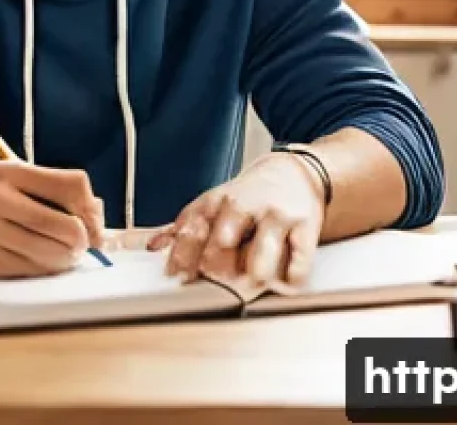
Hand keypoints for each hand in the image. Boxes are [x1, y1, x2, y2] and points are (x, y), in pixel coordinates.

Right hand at [0, 161, 104, 278]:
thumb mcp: (11, 182)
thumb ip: (53, 190)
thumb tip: (97, 214)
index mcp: (10, 172)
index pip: (72, 185)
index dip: (90, 210)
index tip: (93, 224)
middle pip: (67, 226)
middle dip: (82, 243)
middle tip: (81, 247)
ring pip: (51, 255)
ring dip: (65, 261)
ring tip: (61, 256)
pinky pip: (30, 272)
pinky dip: (43, 271)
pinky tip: (38, 264)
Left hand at [147, 152, 324, 290]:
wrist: (295, 173)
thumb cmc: (250, 197)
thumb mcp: (215, 202)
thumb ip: (187, 226)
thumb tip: (152, 246)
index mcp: (217, 201)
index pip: (192, 228)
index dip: (182, 255)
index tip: (177, 276)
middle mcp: (244, 206)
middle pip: (222, 240)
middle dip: (215, 265)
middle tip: (214, 281)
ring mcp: (275, 215)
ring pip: (261, 250)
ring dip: (255, 271)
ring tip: (252, 282)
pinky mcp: (305, 226)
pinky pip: (299, 259)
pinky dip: (292, 276)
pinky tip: (286, 280)